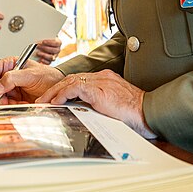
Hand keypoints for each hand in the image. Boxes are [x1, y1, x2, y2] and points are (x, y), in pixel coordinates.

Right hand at [0, 58, 62, 104]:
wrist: (58, 90)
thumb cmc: (48, 77)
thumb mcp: (32, 75)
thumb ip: (14, 77)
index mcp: (9, 65)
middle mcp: (7, 76)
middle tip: (4, 100)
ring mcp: (10, 88)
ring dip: (4, 102)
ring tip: (16, 102)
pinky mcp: (14, 99)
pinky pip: (5, 105)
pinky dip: (11, 107)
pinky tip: (21, 104)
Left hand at [34, 38, 61, 64]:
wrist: (42, 45)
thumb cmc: (44, 40)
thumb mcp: (45, 37)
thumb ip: (44, 37)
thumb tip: (40, 38)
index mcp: (58, 43)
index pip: (57, 43)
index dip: (50, 42)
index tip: (43, 41)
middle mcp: (57, 50)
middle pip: (54, 50)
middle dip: (45, 48)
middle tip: (38, 46)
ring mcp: (54, 56)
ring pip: (52, 57)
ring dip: (44, 55)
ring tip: (38, 53)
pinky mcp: (50, 61)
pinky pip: (49, 63)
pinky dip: (44, 61)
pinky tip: (40, 59)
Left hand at [38, 70, 156, 138]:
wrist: (149, 113)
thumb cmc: (136, 114)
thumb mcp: (114, 107)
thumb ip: (100, 106)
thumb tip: (87, 114)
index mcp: (106, 80)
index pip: (80, 80)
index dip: (65, 88)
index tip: (54, 98)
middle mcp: (102, 77)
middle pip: (72, 79)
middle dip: (55, 89)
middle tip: (43, 100)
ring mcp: (100, 82)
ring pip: (70, 82)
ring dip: (54, 92)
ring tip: (44, 102)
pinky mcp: (99, 90)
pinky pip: (75, 89)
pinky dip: (63, 95)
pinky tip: (56, 102)